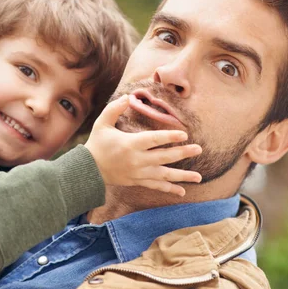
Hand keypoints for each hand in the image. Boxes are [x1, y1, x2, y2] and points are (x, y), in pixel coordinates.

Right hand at [84, 94, 201, 195]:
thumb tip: (128, 97)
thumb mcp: (102, 123)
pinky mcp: (137, 181)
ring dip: (182, 176)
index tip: (184, 134)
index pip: (154, 139)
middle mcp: (137, 160)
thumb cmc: (97, 144)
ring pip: (164, 175)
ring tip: (199, 177)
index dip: (170, 137)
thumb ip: (115, 109)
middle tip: (199, 149)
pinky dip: (170, 189)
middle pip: (164, 157)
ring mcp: (138, 173)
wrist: (88, 170)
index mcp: (130, 144)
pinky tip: (183, 191)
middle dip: (183, 153)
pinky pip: (156, 186)